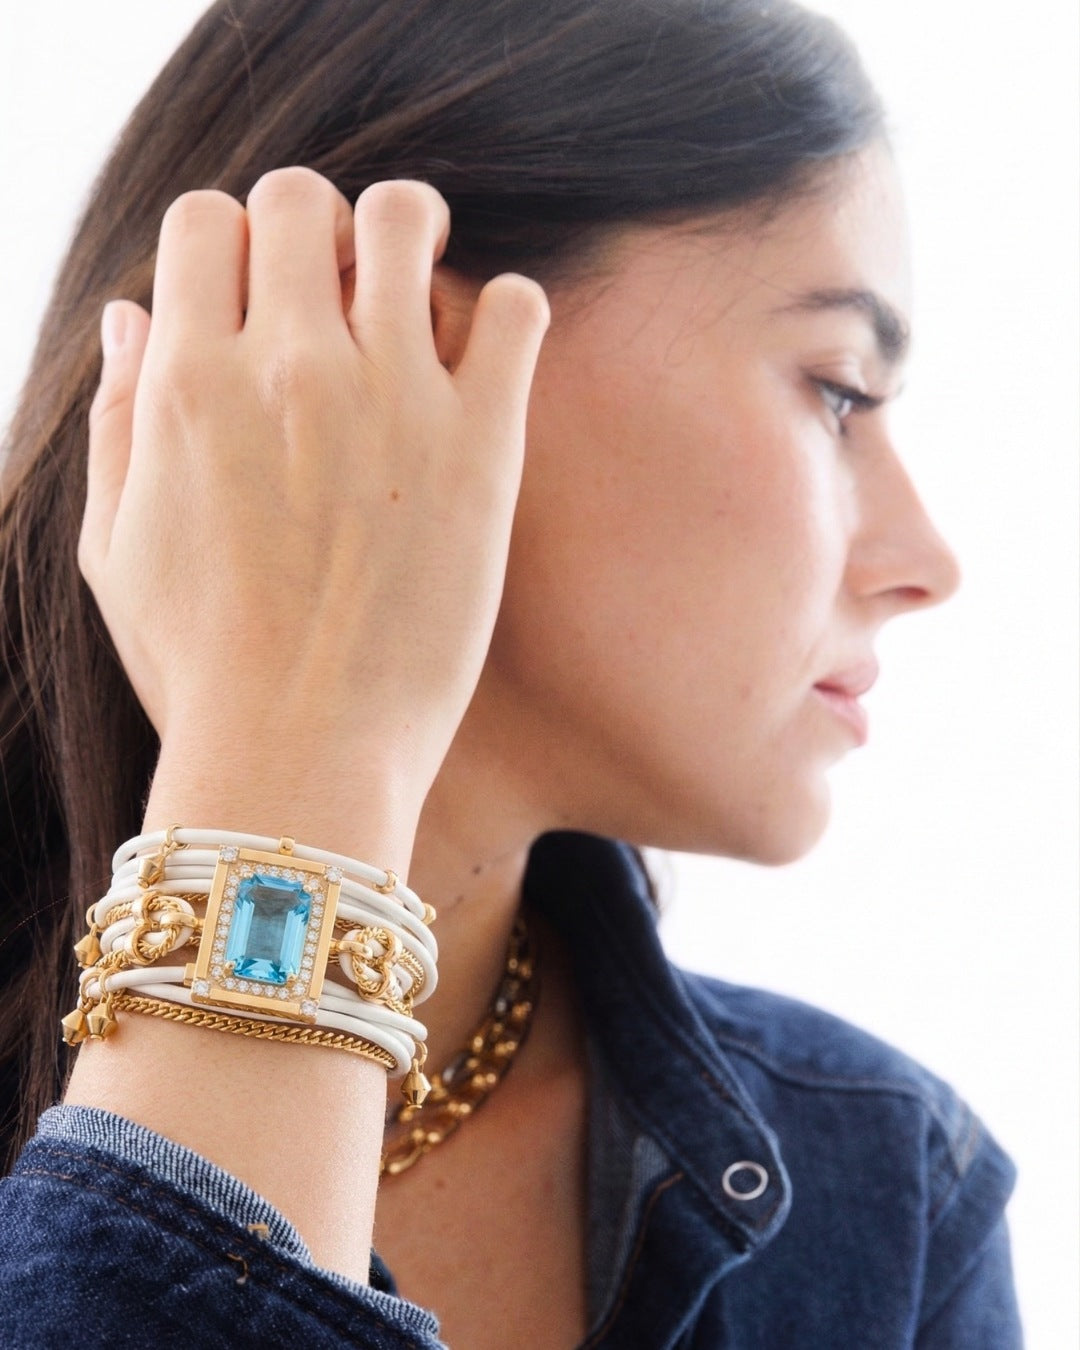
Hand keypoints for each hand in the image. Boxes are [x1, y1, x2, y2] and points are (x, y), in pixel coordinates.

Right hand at [79, 169, 549, 799]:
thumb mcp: (116, 546)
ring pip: (407, 218)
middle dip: (315, 226)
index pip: (206, 219)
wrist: (303, 752)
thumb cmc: (202, 666)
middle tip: (340, 285)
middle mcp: (288, 368)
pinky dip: (506, 309)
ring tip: (416, 290)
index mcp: (190, 384)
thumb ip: (119, 415)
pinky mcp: (480, 446)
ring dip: (409, 233)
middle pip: (301, 197)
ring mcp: (393, 399)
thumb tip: (134, 313)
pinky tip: (489, 349)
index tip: (257, 293)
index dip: (230, 242)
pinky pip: (514, 309)